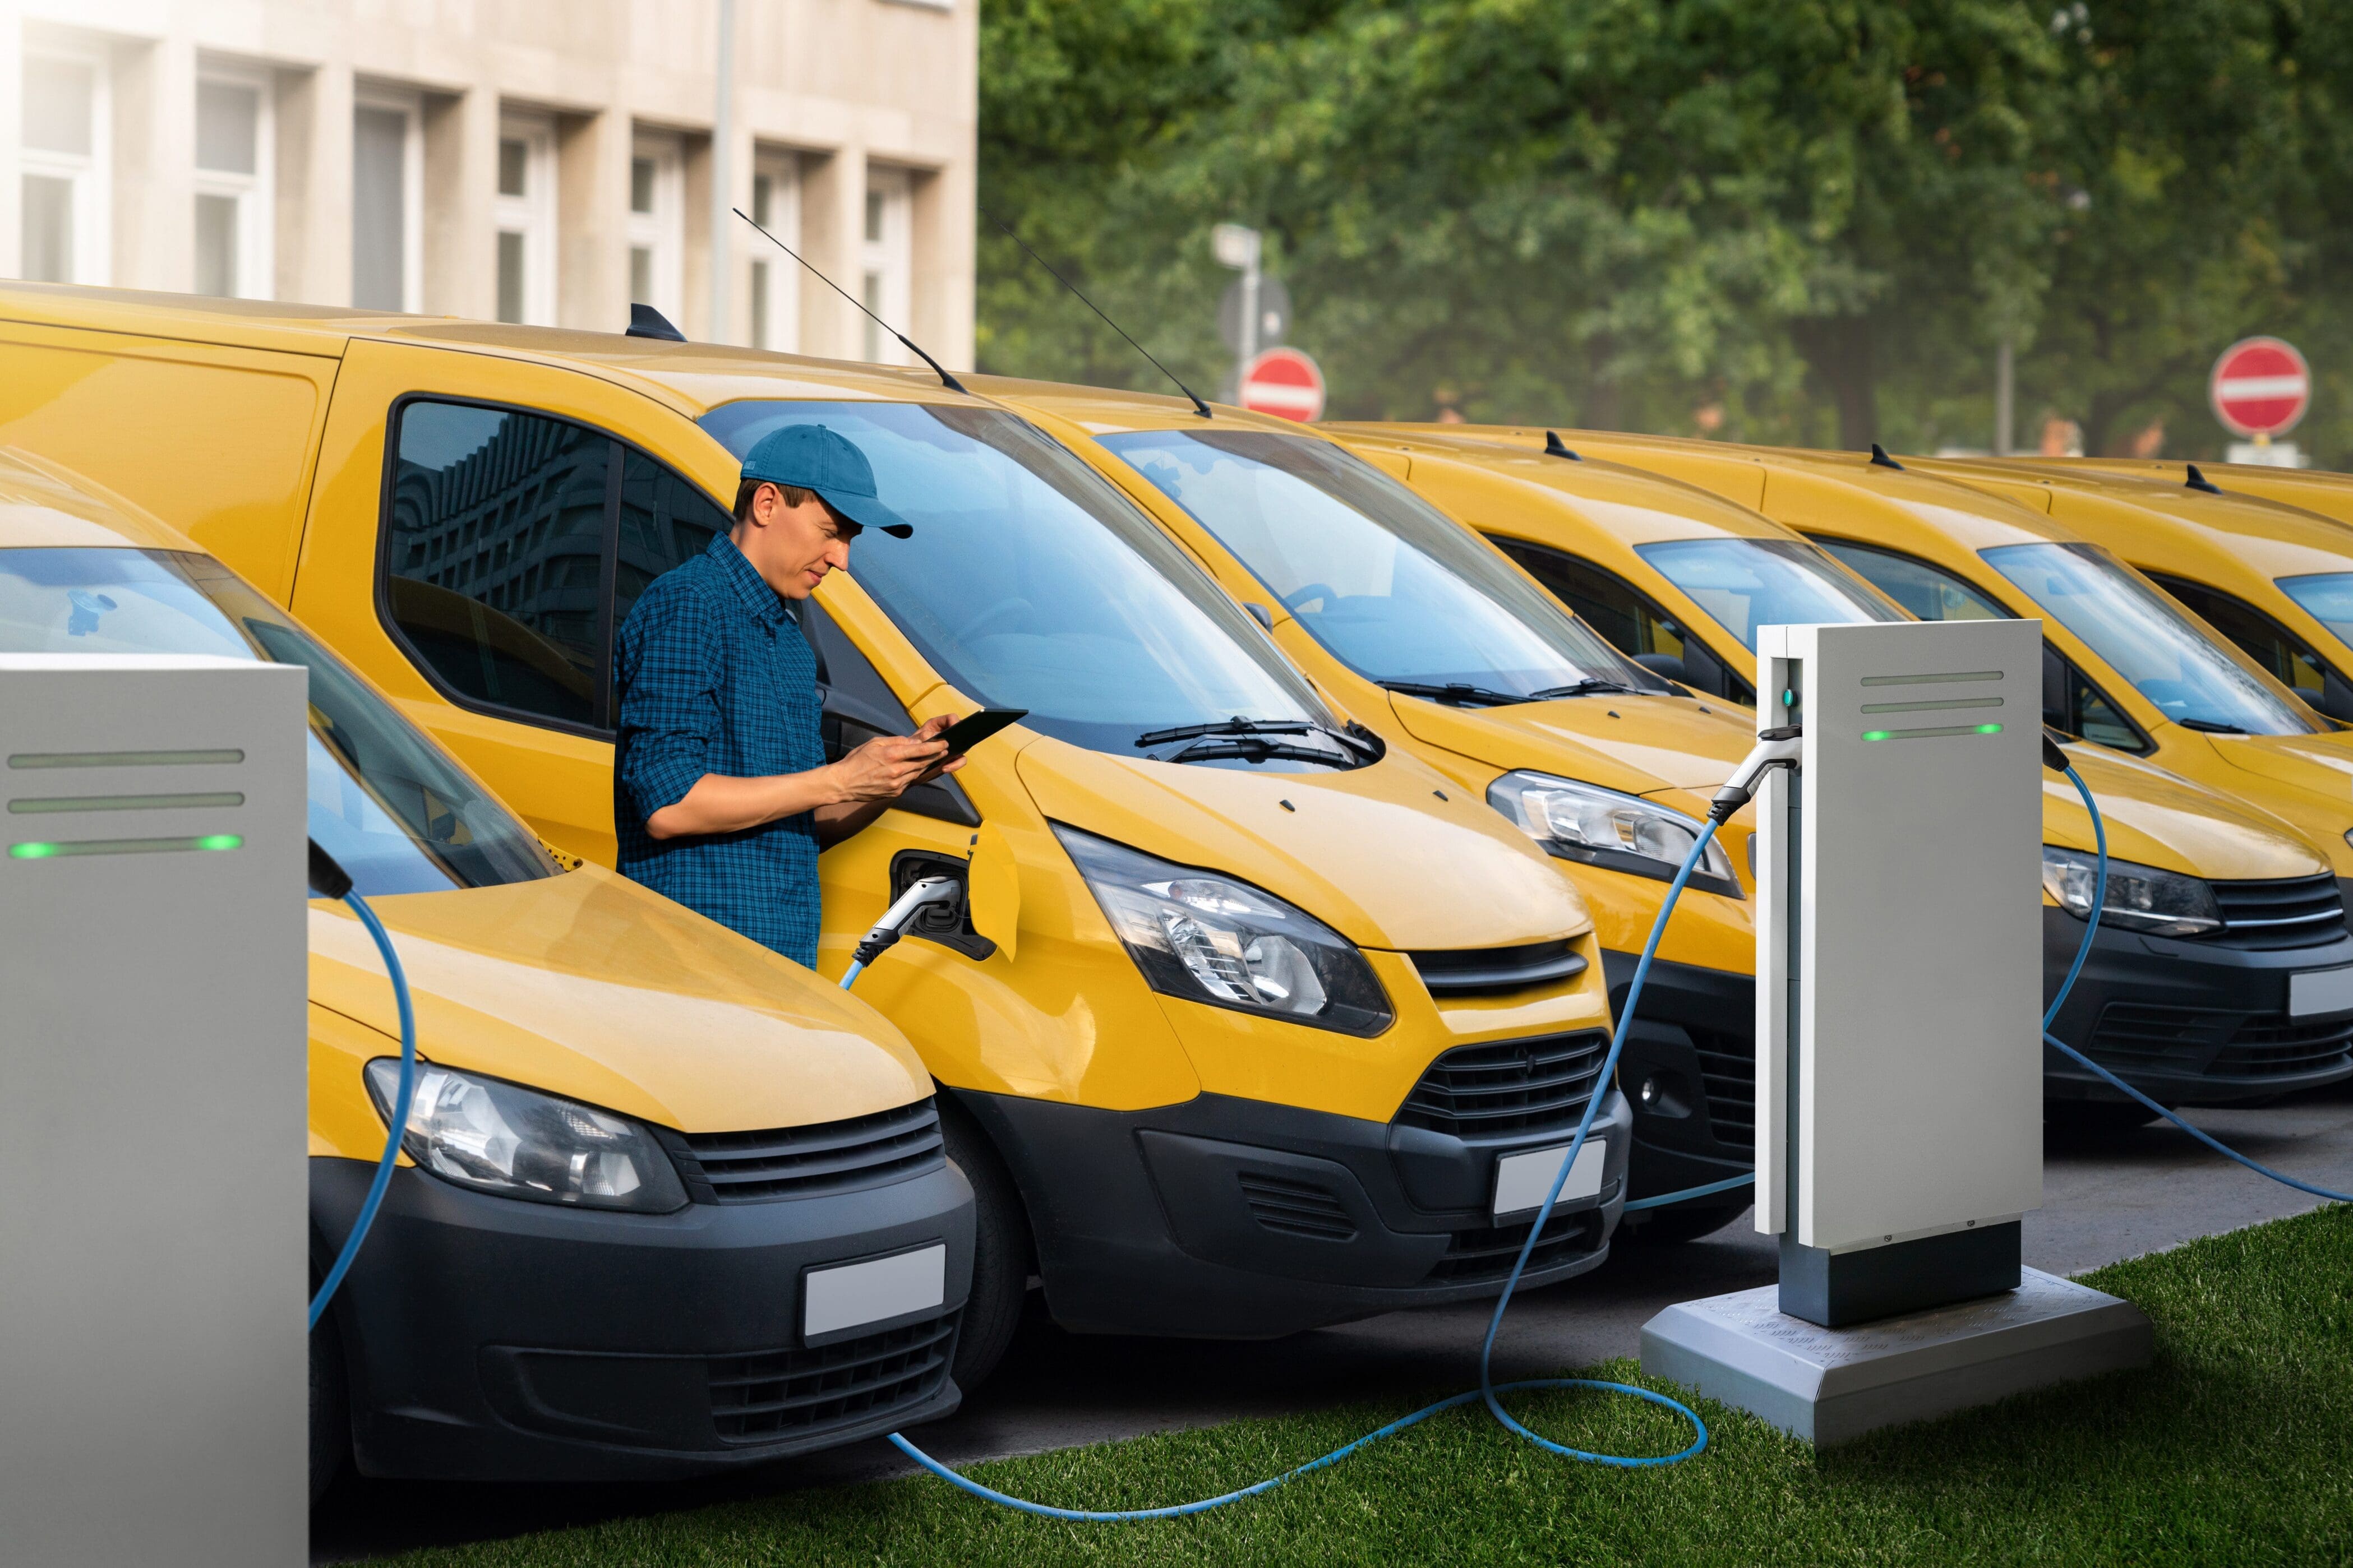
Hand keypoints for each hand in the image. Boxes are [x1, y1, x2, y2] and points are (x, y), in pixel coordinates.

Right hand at [826, 715, 961, 803]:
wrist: (844, 783)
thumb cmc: (857, 760)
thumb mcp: (874, 743)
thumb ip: (895, 741)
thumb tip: (911, 741)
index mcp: (892, 755)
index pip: (921, 750)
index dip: (936, 747)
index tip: (945, 744)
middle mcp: (897, 770)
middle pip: (923, 762)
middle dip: (935, 756)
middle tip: (944, 750)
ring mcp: (897, 783)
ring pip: (918, 772)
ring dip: (926, 765)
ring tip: (932, 759)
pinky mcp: (895, 792)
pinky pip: (909, 781)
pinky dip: (913, 775)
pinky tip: (914, 770)